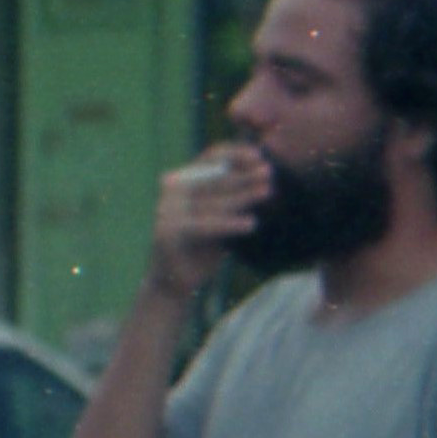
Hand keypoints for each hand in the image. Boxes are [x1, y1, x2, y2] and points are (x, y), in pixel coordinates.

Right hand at [148, 144, 266, 302]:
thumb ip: (232, 196)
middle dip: (244, 175)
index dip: (235, 153)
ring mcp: (167, 211)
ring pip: (213, 201)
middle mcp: (171, 191)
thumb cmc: (203, 247)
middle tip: (269, 173)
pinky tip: (252, 224)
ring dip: (243, 196)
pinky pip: (206, 225)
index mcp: (182, 180)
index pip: (210, 157)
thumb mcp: (220, 216)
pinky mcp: (168, 232)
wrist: (174, 283)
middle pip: (214, 178)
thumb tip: (265, 176)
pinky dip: (230, 224)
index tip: (260, 156)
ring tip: (268, 193)